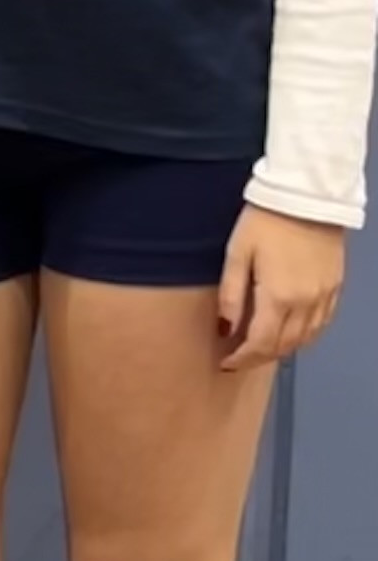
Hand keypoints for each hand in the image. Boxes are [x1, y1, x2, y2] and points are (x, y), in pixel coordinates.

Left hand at [217, 204, 345, 368]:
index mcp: (278, 297)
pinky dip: (305, 335)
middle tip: (240, 358)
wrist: (306, 197)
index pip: (261, 343)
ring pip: (306, 338)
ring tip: (261, 348)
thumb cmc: (265, 221)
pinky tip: (291, 332)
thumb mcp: (237, 254)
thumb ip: (231, 295)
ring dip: (283, 349)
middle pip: (284, 345)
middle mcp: (306, 302)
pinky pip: (322, 323)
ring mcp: (325, 295)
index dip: (243, 358)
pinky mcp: (336, 286)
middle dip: (260, 357)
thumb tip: (225, 327)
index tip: (227, 362)